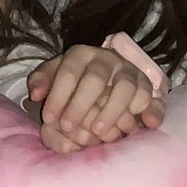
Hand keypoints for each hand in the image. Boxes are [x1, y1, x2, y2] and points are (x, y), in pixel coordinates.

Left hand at [27, 45, 163, 153]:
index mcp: (82, 54)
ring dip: (112, 111)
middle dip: (80, 105)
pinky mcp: (147, 86)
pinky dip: (151, 111)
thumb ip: (42, 80)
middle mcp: (108, 59)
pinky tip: (145, 126)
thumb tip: (34, 94)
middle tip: (68, 127)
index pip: (68, 72)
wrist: (108, 73)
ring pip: (125, 88)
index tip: (49, 119)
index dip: (58, 96)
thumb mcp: (54, 74)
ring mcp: (129, 72)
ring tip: (98, 132)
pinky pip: (151, 97)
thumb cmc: (74, 79)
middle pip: (95, 79)